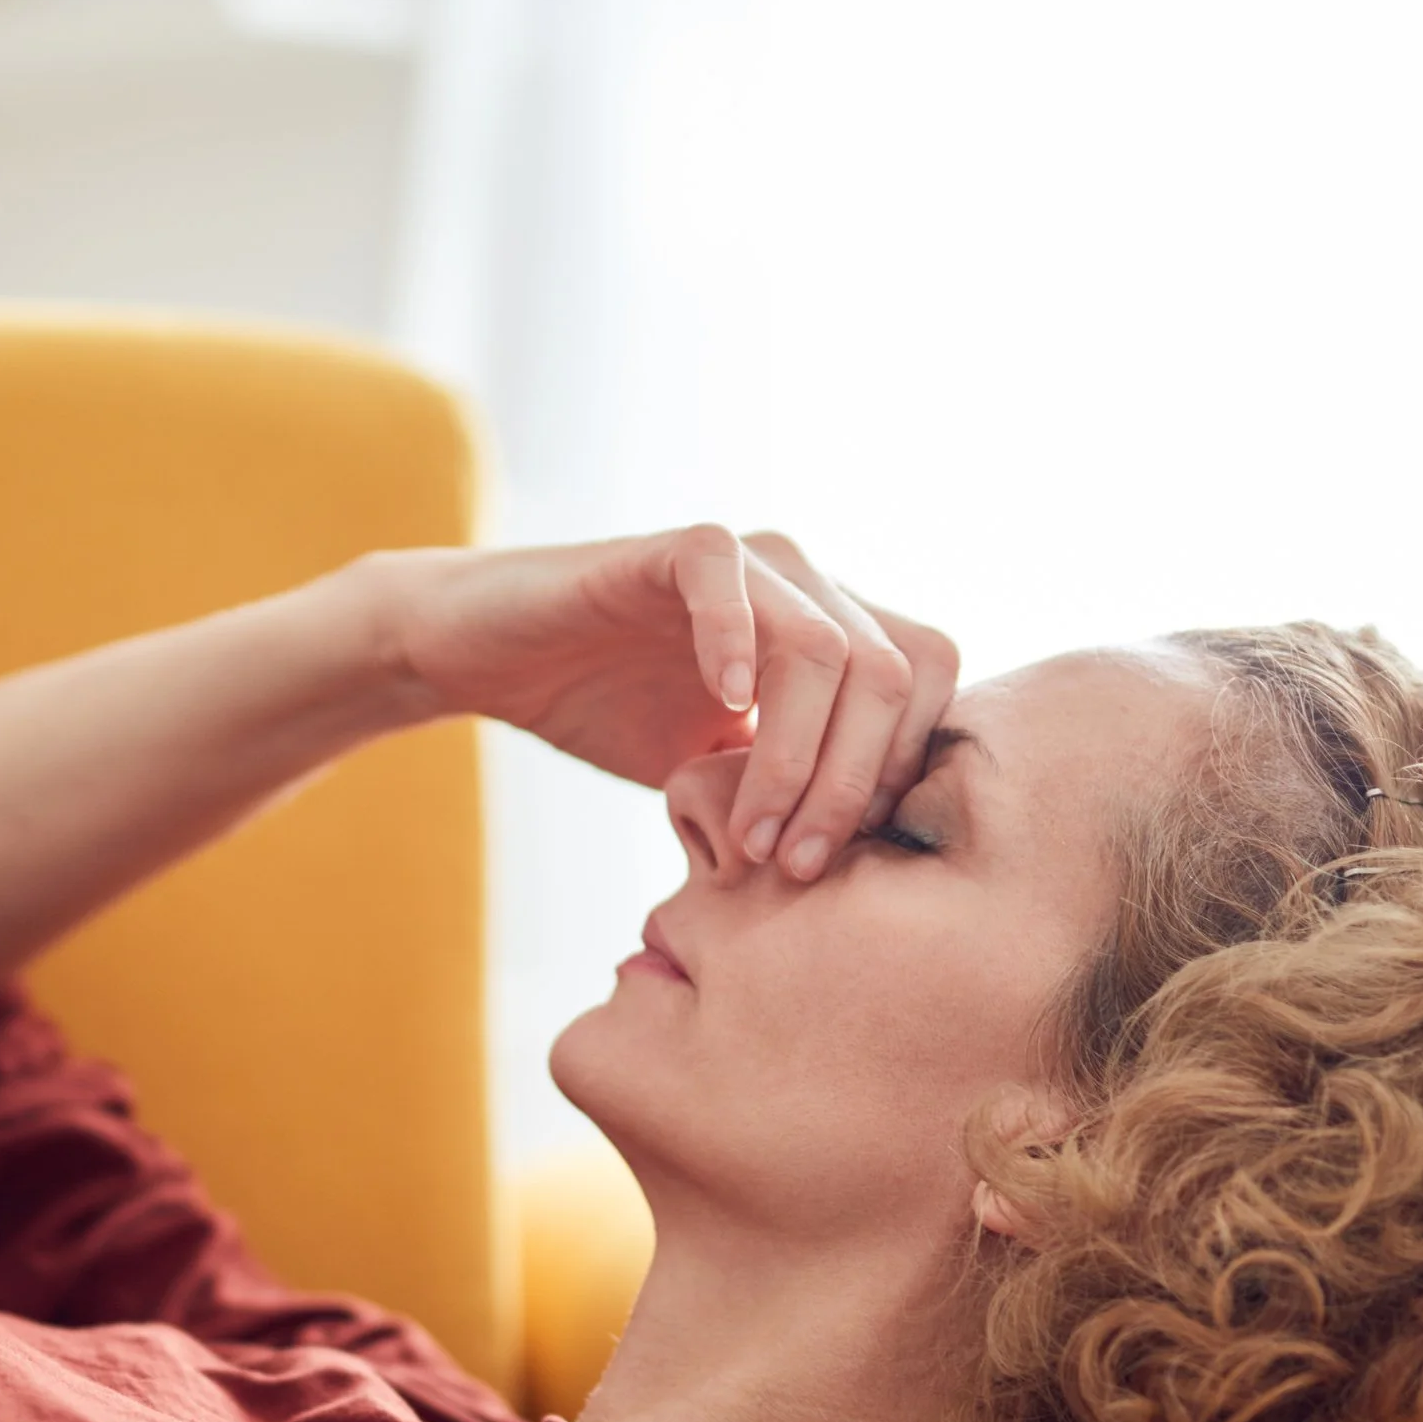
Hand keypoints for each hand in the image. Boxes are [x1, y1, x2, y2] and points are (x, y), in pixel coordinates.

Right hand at [375, 525, 959, 876]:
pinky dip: (732, 645)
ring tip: (749, 832)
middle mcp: (808, 587)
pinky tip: (718, 709)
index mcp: (835, 635)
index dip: (896, 776)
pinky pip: (725, 578)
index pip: (924, 686)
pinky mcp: (673, 549)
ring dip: (797, 757)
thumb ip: (794, 792)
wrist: (498, 658)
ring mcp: (747, 562)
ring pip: (826, 647)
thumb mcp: (724, 772)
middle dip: (852, 784)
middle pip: (894, 673)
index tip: (835, 858)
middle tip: (797, 864)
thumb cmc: (613, 712)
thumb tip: (869, 872)